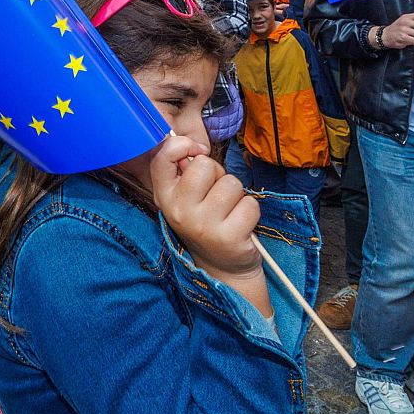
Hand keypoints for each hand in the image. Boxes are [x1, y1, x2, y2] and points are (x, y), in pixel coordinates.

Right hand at [150, 134, 262, 282]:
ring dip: (237, 194)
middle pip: (205, 165)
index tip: (196, 153)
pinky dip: (250, 211)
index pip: (162, 156)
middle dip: (218, 174)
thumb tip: (194, 147)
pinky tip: (240, 224)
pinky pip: (250, 204)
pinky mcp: (228, 238)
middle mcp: (179, 211)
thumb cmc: (205, 222)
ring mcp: (203, 226)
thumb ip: (183, 171)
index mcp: (164, 197)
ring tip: (229, 211)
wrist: (221, 268)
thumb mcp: (185, 198)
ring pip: (231, 183)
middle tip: (216, 195)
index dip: (182, 145)